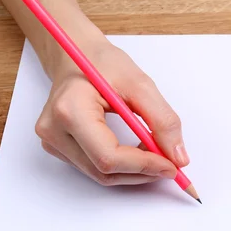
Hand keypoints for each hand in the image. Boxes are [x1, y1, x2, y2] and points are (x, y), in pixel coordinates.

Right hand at [35, 40, 188, 185]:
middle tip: (170, 163)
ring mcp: (52, 142)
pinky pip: (95, 168)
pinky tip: (136, 150)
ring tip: (155, 153)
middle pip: (104, 170)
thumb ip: (162, 120)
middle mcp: (54, 131)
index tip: (171, 165)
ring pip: (101, 175)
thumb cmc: (103, 64)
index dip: (144, 165)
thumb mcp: (140, 84)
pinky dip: (122, 166)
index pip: (108, 156)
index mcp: (69, 110)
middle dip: (142, 171)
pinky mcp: (58, 147)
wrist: (77, 55)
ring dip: (134, 171)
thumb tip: (178, 157)